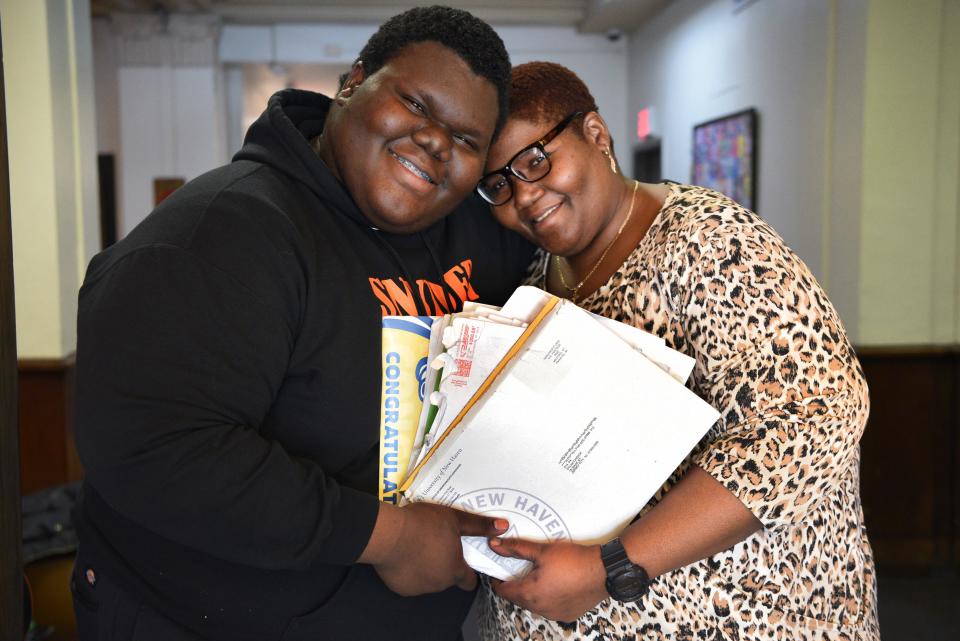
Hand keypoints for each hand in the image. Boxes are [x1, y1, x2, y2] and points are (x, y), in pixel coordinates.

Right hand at [369, 502, 506, 596]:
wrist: (388, 535)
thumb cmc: (422, 525)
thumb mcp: (454, 519)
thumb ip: (479, 526)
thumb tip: (503, 526)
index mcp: (455, 569)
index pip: (469, 582)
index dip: (467, 572)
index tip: (462, 560)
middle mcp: (440, 583)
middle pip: (448, 578)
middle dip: (444, 565)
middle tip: (436, 544)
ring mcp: (420, 588)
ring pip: (429, 580)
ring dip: (427, 568)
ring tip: (419, 546)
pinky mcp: (402, 588)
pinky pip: (410, 581)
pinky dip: (409, 572)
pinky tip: (405, 555)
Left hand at [488, 537, 608, 621]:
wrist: (603, 571)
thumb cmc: (573, 561)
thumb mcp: (541, 550)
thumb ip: (516, 548)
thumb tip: (495, 544)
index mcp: (529, 594)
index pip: (502, 591)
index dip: (497, 580)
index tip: (499, 570)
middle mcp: (539, 608)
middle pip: (517, 598)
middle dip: (515, 584)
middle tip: (519, 569)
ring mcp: (554, 614)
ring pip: (533, 604)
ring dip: (531, 593)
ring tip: (538, 575)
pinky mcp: (567, 615)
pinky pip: (549, 608)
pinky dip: (547, 598)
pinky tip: (554, 584)